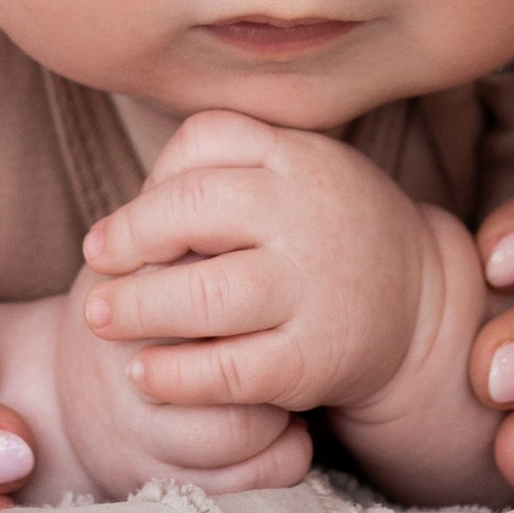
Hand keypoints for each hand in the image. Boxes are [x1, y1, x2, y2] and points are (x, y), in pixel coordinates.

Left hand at [80, 111, 497, 501]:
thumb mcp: (294, 172)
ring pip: (205, 295)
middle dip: (129, 238)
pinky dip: (175, 375)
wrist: (417, 301)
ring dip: (138, 309)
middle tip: (96, 264)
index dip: (152, 177)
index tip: (121, 222)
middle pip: (194, 207)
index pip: (209, 138)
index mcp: (297, 157)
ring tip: (101, 318)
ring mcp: (313, 287)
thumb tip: (127, 214)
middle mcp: (306, 214)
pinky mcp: (314, 357)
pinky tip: (145, 374)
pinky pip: (229, 370)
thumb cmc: (324, 231)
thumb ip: (224, 172)